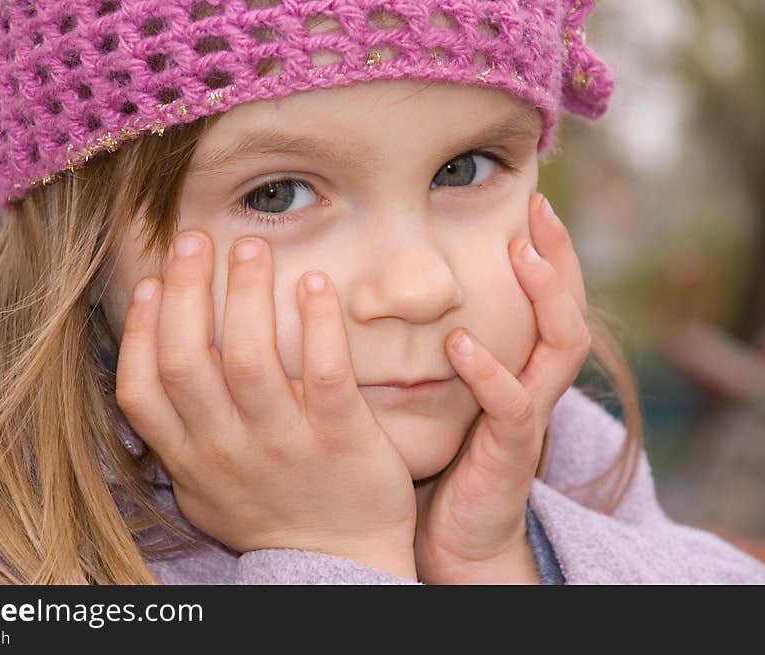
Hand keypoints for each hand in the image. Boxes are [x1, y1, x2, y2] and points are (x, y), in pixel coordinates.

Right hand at [115, 232, 417, 579]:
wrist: (340, 562)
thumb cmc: (271, 516)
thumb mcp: (206, 488)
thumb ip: (178, 436)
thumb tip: (152, 370)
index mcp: (190, 459)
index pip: (141, 390)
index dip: (139, 331)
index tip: (151, 283)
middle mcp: (227, 449)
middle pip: (189, 360)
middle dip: (187, 292)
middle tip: (195, 239)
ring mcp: (284, 444)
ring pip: (251, 359)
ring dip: (246, 296)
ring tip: (250, 247)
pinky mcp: (341, 438)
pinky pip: (324, 373)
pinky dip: (316, 325)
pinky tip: (313, 284)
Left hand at [414, 194, 589, 583]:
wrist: (457, 537)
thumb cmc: (447, 461)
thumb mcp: (448, 392)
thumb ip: (438, 345)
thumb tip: (391, 291)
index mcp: (523, 369)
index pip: (550, 300)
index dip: (548, 251)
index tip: (530, 202)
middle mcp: (536, 387)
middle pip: (572, 311)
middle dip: (560, 258)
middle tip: (540, 209)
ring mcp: (529, 419)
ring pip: (561, 349)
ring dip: (545, 299)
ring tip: (519, 256)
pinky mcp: (511, 453)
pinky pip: (514, 407)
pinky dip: (490, 373)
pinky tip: (459, 344)